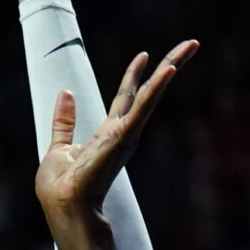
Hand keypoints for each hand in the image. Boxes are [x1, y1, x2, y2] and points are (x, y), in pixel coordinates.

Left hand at [35, 42, 195, 216]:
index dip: (134, 76)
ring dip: (171, 66)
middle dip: (169, 65)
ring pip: (153, 93)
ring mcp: (126, 134)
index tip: (143, 55)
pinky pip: (143, 106)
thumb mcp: (59, 148)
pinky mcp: (124, 136)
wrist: (64, 205)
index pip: (125, 98)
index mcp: (108, 134)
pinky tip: (170, 69)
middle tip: (191, 44)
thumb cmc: (61, 188)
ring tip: (191, 45)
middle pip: (149, 91)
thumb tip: (66, 93)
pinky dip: (157, 87)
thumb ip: (64, 122)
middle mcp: (123, 132)